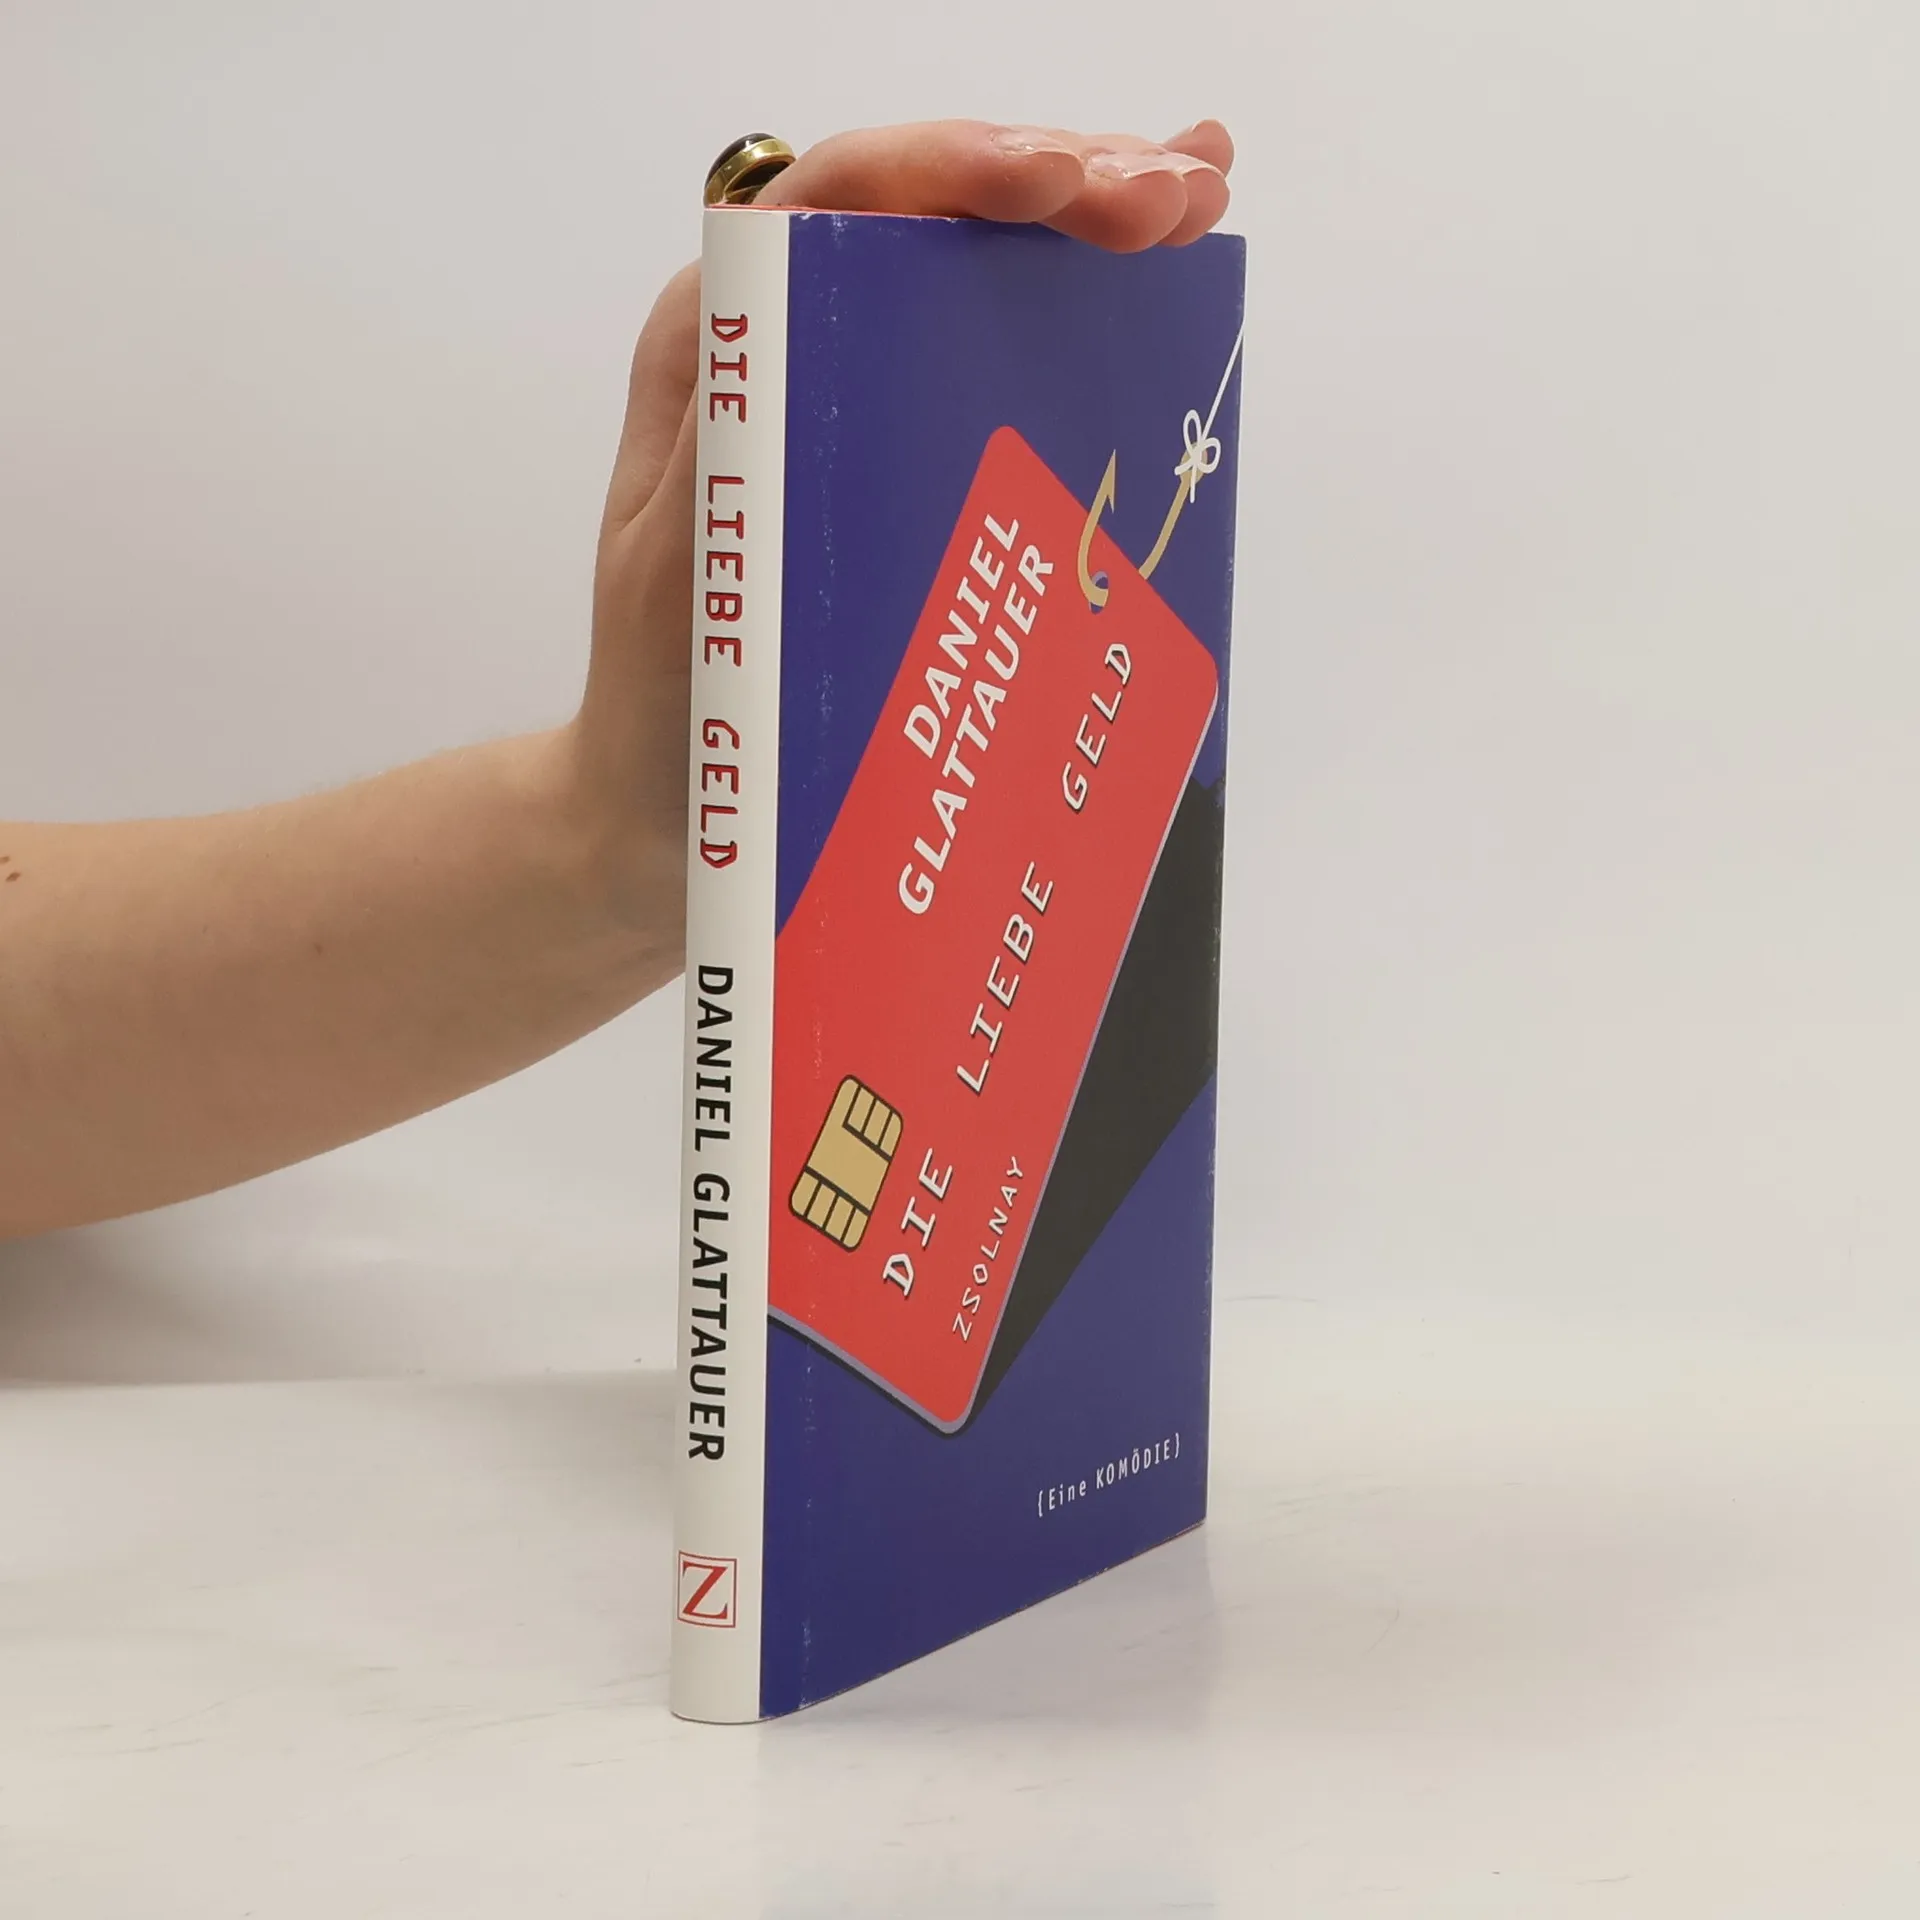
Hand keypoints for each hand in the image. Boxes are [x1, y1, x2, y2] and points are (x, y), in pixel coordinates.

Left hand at [569, 119, 1236, 933]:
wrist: (679, 809)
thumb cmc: (671, 709)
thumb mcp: (684, 580)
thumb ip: (727, 459)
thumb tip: (788, 322)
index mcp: (728, 347)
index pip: (845, 200)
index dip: (962, 170)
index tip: (1069, 186)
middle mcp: (791, 347)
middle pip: (933, 211)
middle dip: (1066, 177)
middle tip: (1184, 192)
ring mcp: (857, 398)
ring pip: (978, 268)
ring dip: (1093, 223)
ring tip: (1198, 197)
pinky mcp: (906, 460)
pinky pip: (997, 356)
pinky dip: (1084, 310)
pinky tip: (1161, 281)